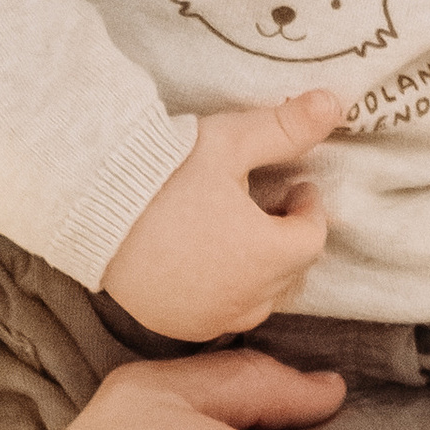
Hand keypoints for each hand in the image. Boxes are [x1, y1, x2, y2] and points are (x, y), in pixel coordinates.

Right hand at [101, 91, 342, 337]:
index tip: (296, 188)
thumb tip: (335, 103)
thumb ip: (286, 128)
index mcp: (266, 254)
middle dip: (287, 239)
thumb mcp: (230, 142)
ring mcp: (210, 318)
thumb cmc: (166, 172)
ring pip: (259, 300)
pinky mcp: (178, 325)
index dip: (309, 210)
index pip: (312, 238)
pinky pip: (220, 316)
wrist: (93, 207)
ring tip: (238, 233)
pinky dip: (226, 293)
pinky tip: (206, 261)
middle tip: (269, 206)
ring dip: (260, 271)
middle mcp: (245, 297)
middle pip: (289, 272)